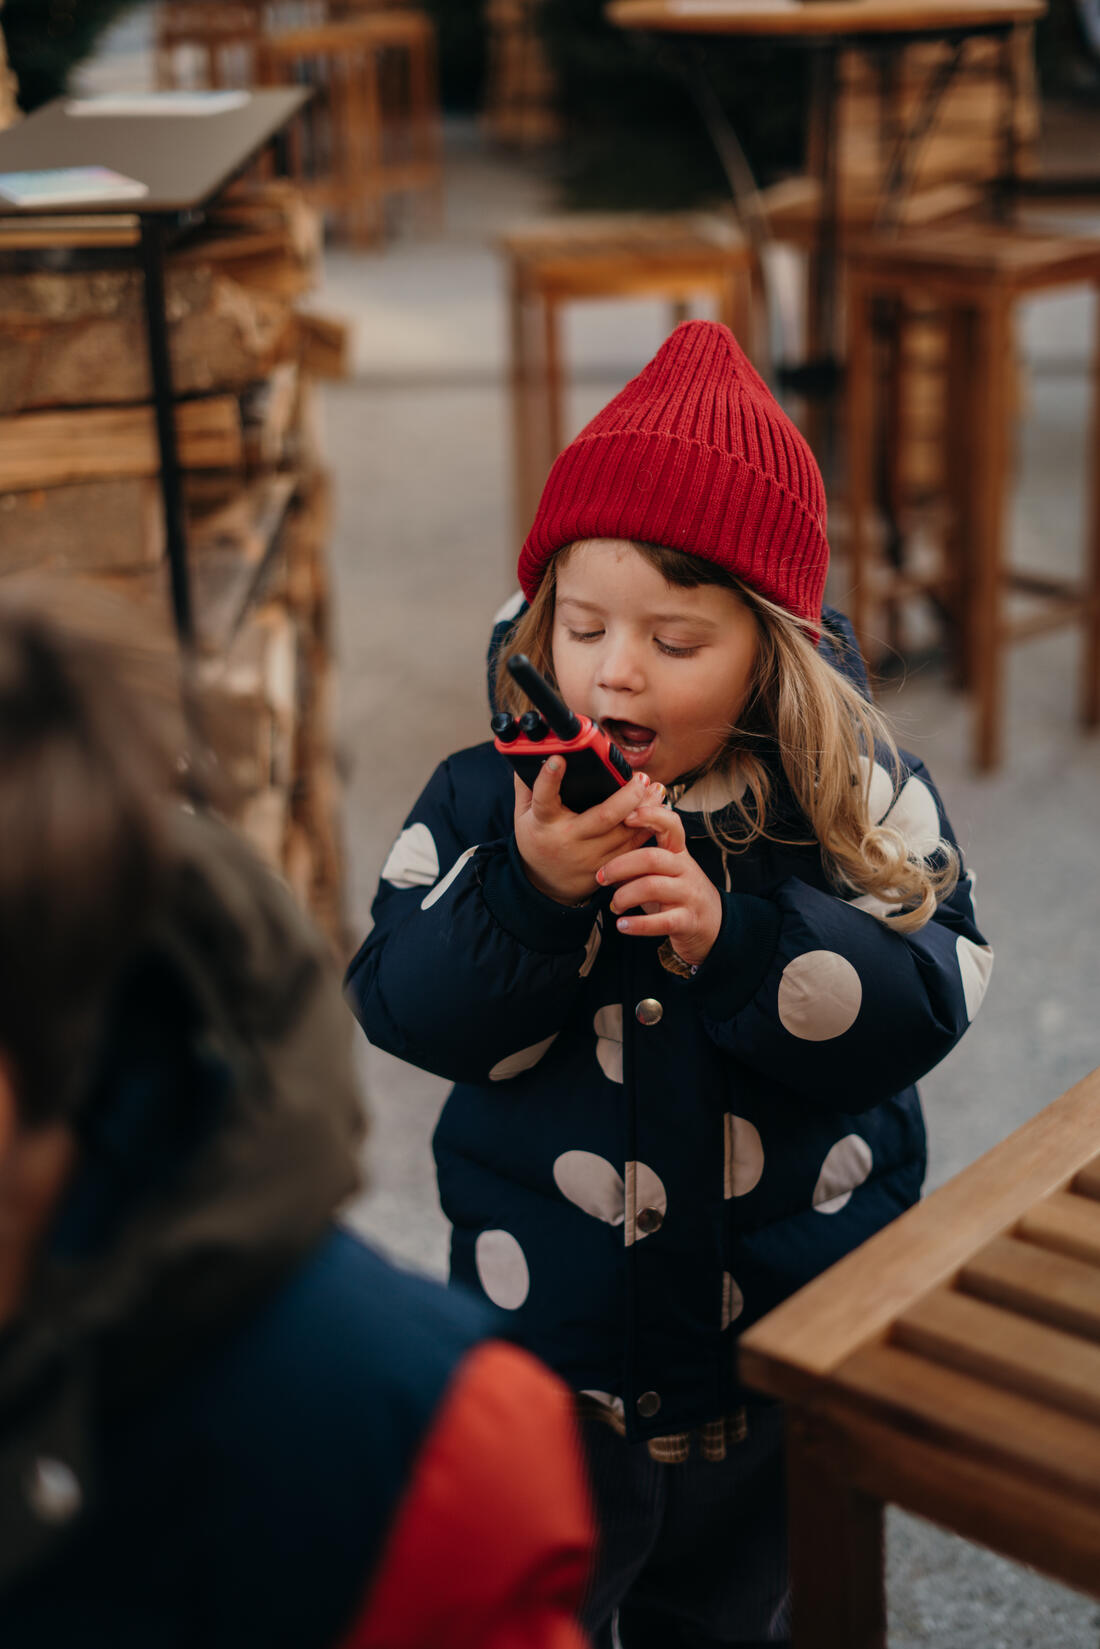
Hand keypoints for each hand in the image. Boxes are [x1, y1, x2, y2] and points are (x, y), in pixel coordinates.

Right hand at [514, 761, 658, 905]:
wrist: (545, 884)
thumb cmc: (537, 839)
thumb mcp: (524, 813)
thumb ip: (529, 783)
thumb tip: (535, 749)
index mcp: (543, 822)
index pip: (544, 798)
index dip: (549, 778)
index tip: (558, 759)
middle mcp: (568, 839)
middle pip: (604, 816)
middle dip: (628, 795)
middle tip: (640, 778)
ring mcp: (589, 856)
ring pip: (625, 832)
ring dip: (646, 809)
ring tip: (656, 789)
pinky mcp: (606, 867)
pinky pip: (632, 847)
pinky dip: (648, 829)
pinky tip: (657, 812)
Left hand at [596, 802, 721, 968]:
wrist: (712, 925)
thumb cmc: (678, 894)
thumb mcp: (664, 872)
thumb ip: (640, 861)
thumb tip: (604, 854)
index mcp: (679, 853)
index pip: (671, 825)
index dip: (650, 816)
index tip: (626, 817)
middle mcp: (686, 870)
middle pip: (652, 858)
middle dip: (620, 866)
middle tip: (601, 877)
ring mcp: (689, 895)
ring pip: (652, 887)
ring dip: (624, 896)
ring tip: (614, 906)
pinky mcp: (688, 921)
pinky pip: (661, 921)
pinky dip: (637, 924)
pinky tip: (622, 925)